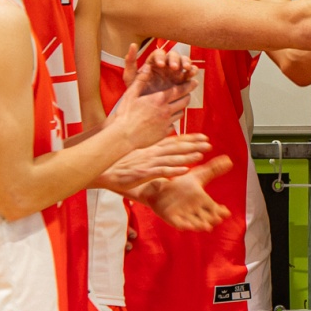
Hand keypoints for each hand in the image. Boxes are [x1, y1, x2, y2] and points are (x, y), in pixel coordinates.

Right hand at [96, 133, 211, 193]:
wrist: (102, 169)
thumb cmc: (118, 163)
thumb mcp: (137, 154)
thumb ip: (151, 151)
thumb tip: (163, 148)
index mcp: (151, 148)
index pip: (173, 141)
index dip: (189, 138)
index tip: (203, 137)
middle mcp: (152, 153)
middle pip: (176, 147)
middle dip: (193, 145)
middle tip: (209, 143)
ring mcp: (148, 162)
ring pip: (171, 158)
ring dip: (187, 156)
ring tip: (202, 155)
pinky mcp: (143, 173)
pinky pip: (161, 172)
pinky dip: (174, 171)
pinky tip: (185, 171)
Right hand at [111, 44, 194, 144]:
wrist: (124, 136)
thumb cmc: (125, 114)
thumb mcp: (131, 94)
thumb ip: (140, 80)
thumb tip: (148, 67)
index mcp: (159, 99)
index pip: (179, 90)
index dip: (188, 85)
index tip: (194, 82)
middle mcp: (166, 111)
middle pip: (184, 101)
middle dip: (187, 95)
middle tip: (187, 93)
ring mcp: (166, 123)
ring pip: (180, 113)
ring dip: (180, 108)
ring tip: (176, 105)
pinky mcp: (165, 133)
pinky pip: (173, 125)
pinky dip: (172, 120)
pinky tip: (166, 119)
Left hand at [134, 160, 232, 231]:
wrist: (160, 188)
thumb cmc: (181, 184)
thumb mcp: (198, 175)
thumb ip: (213, 169)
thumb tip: (229, 160)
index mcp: (203, 202)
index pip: (215, 209)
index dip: (221, 212)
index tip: (226, 212)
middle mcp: (196, 211)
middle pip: (207, 218)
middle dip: (213, 219)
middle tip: (218, 219)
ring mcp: (185, 216)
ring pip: (195, 223)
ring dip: (201, 225)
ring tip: (208, 227)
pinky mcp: (172, 218)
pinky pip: (179, 224)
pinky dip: (185, 226)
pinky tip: (189, 226)